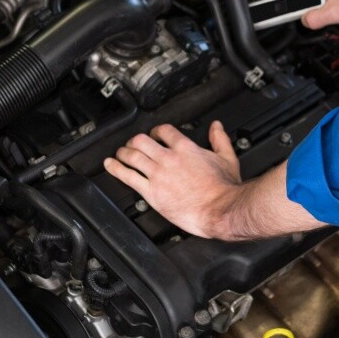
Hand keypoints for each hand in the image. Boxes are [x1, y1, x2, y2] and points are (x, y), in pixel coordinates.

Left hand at [104, 121, 241, 238]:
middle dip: (134, 140)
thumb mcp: (227, 158)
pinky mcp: (151, 192)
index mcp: (186, 149)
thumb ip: (220, 140)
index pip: (164, 131)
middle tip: (132, 144)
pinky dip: (116, 168)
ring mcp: (158, 175)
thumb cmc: (224, 190)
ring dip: (123, 152)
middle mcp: (169, 158)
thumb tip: (216, 127)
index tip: (154, 135)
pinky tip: (110, 165)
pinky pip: (128, 176)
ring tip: (120, 154)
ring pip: (132, 155)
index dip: (156, 131)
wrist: (220, 210)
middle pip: (142, 140)